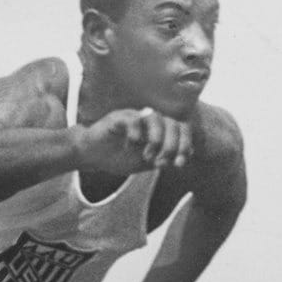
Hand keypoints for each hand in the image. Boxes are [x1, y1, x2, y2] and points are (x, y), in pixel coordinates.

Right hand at [76, 107, 191, 174]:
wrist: (92, 156)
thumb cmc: (119, 157)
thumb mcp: (146, 162)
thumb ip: (165, 158)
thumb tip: (189, 155)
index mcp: (159, 129)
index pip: (182, 129)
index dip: (185, 145)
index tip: (179, 164)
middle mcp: (150, 120)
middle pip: (172, 123)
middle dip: (171, 146)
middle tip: (160, 162)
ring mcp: (135, 116)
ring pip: (156, 118)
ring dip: (156, 140)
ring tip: (146, 156)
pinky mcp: (118, 117)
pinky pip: (134, 119)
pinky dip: (136, 134)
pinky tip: (131, 146)